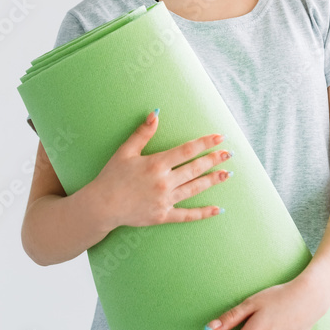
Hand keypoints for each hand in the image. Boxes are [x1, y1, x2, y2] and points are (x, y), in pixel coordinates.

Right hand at [92, 109, 232, 229]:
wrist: (101, 206)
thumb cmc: (111, 176)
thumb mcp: (125, 151)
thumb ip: (142, 133)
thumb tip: (155, 114)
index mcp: (156, 164)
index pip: (187, 150)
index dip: (205, 143)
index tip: (220, 137)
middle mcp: (163, 182)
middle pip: (195, 169)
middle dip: (214, 160)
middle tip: (229, 153)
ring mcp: (165, 200)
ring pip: (195, 188)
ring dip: (213, 180)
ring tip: (227, 173)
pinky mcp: (163, 216)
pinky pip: (187, 215)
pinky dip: (203, 213)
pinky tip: (218, 209)